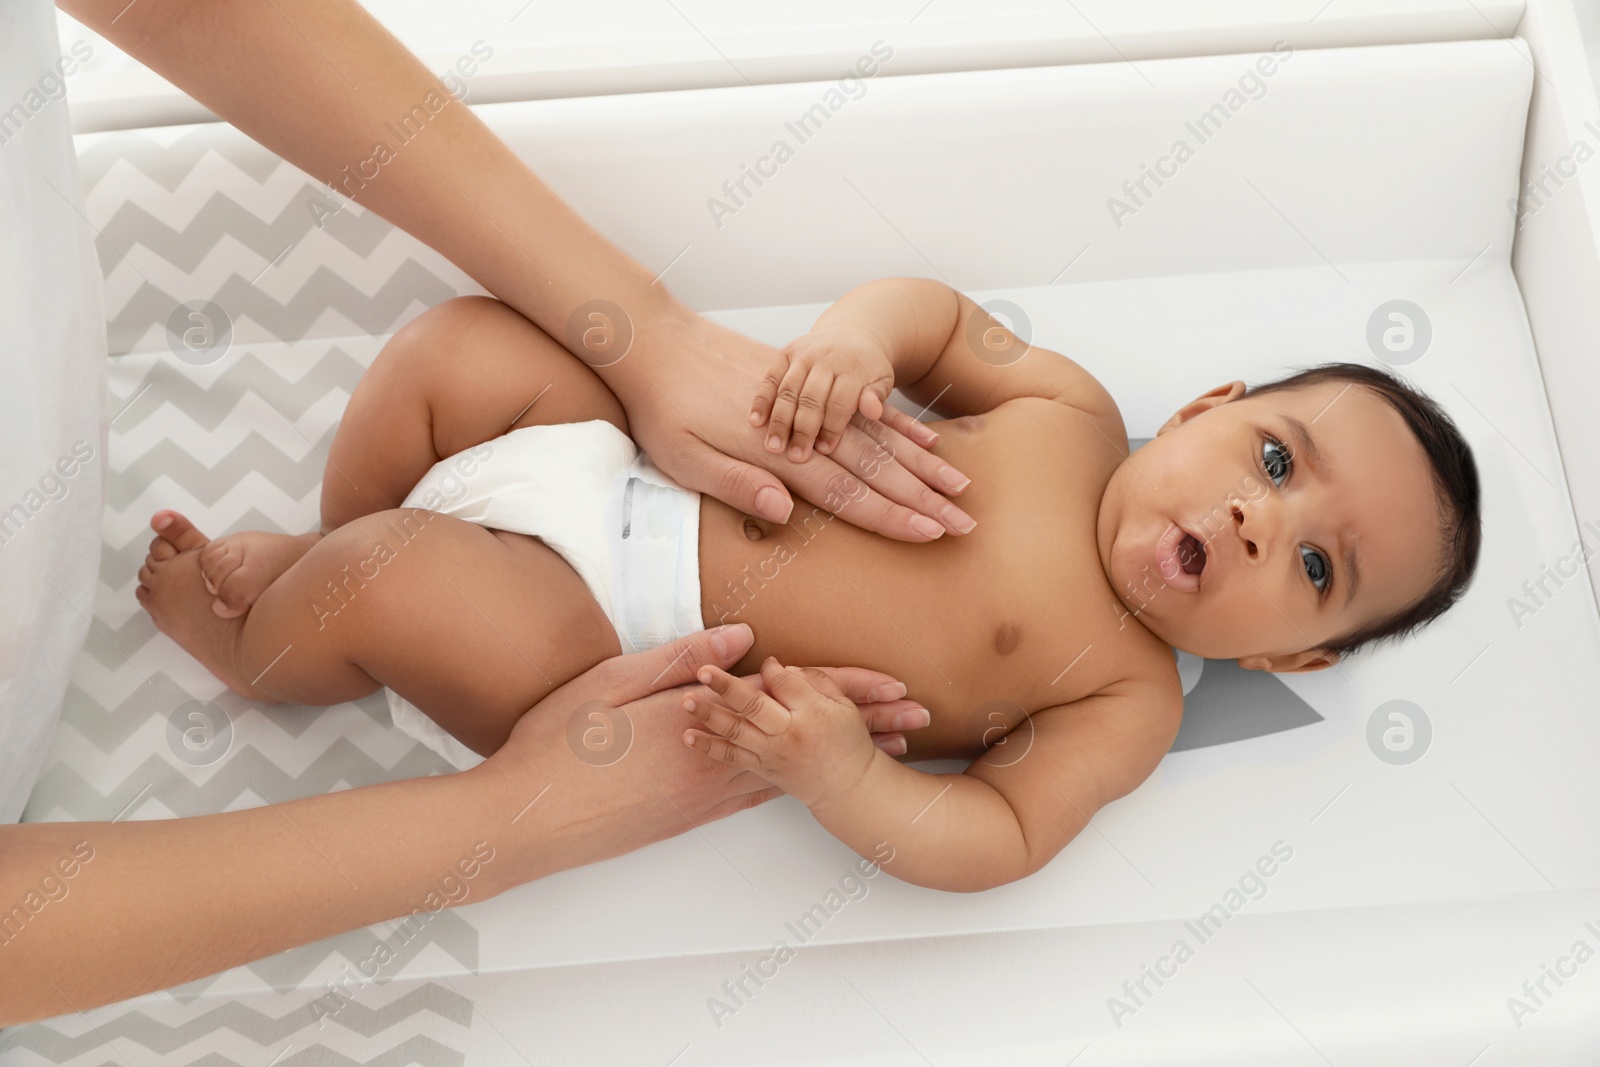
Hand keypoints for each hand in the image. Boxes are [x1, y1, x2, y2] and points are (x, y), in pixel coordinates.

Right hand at [481, 626, 924, 880]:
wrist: (527, 821)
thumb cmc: (556, 743)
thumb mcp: (613, 680)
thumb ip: (682, 657)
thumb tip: (744, 638)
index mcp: (702, 719)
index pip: (790, 697)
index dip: (846, 688)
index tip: (892, 684)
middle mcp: (716, 763)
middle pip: (805, 736)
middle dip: (865, 724)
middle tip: (917, 720)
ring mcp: (705, 796)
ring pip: (792, 769)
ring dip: (841, 757)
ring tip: (886, 752)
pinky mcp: (690, 818)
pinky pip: (758, 793)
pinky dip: (797, 781)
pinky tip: (813, 782)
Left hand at [607, 308, 973, 541]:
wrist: (658, 340)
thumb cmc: (663, 407)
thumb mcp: (683, 456)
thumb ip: (736, 484)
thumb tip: (784, 511)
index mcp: (776, 454)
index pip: (846, 492)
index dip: (891, 516)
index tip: (931, 533)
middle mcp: (805, 426)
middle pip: (878, 469)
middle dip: (924, 499)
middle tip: (965, 521)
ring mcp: (812, 401)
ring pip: (881, 440)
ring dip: (924, 466)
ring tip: (961, 485)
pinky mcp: (809, 383)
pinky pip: (865, 410)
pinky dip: (900, 427)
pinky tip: (927, 442)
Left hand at [680, 657, 883, 809]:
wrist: (848, 789)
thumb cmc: (847, 743)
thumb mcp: (843, 705)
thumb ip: (815, 681)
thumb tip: (782, 668)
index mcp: (813, 712)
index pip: (783, 681)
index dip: (770, 668)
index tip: (765, 662)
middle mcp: (789, 732)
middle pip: (754, 704)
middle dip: (726, 686)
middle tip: (703, 671)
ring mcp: (772, 752)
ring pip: (736, 730)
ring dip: (709, 715)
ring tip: (686, 701)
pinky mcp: (762, 768)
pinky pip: (732, 757)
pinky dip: (709, 747)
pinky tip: (688, 736)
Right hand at [749, 323, 918, 461]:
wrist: (852, 333)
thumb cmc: (867, 368)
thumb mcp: (882, 380)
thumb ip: (876, 397)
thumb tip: (873, 411)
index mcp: (853, 367)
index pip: (839, 402)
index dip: (832, 427)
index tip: (824, 451)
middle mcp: (826, 358)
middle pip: (811, 398)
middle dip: (802, 429)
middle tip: (796, 456)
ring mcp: (803, 354)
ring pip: (788, 390)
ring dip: (779, 420)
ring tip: (773, 447)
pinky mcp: (785, 353)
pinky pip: (770, 378)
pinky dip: (761, 400)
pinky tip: (755, 422)